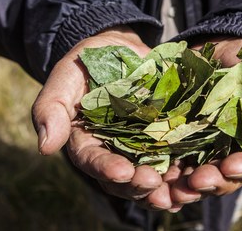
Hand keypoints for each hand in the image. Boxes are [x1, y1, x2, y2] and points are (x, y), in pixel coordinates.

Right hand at [31, 26, 173, 208]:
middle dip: (138, 185)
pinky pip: (175, 160)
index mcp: (86, 141)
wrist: (120, 49)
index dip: (106, 169)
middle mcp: (113, 151)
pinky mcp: (166, 138)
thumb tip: (45, 147)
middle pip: (123, 178)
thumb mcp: (66, 75)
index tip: (122, 172)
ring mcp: (141, 148)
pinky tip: (196, 178)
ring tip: (177, 193)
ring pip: (150, 177)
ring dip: (164, 188)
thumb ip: (52, 107)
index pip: (93, 160)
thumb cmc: (88, 61)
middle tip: (153, 184)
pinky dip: (185, 172)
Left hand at [168, 37, 241, 204]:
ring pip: (190, 176)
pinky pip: (165, 158)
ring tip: (169, 188)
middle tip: (195, 182)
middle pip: (218, 178)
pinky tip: (148, 174)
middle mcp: (226, 155)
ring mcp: (199, 149)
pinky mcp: (175, 137)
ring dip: (180, 186)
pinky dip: (158, 169)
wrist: (227, 51)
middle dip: (207, 182)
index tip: (230, 167)